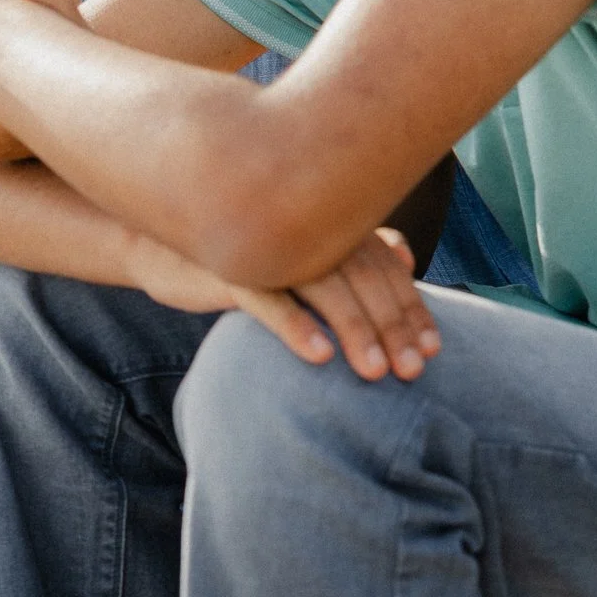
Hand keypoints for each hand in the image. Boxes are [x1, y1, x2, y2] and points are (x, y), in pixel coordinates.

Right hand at [127, 227, 440, 382]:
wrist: (162, 245)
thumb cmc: (246, 253)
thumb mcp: (302, 251)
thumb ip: (354, 249)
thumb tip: (406, 255)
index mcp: (329, 224)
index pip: (384, 267)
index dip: (412, 307)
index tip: (434, 349)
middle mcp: (306, 227)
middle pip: (364, 278)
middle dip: (393, 326)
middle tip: (414, 371)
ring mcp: (269, 245)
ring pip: (324, 288)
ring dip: (355, 330)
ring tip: (376, 372)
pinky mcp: (230, 266)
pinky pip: (268, 298)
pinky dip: (295, 325)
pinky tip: (320, 357)